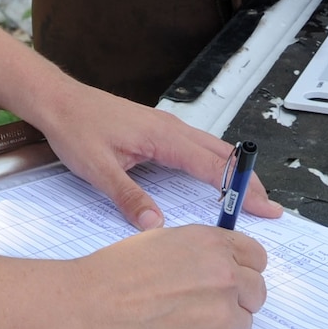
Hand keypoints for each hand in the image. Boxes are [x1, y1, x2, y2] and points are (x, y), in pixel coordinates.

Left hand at [30, 80, 283, 229]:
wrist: (59, 102)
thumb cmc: (76, 130)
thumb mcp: (97, 169)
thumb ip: (128, 197)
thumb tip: (155, 226)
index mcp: (163, 136)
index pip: (213, 165)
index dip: (239, 188)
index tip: (261, 208)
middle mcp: (172, 128)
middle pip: (223, 154)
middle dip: (248, 179)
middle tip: (268, 208)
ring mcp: (167, 127)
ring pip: (213, 147)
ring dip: (235, 170)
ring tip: (250, 195)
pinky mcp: (159, 130)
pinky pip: (198, 146)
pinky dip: (217, 162)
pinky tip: (216, 176)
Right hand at [72, 225, 268, 328]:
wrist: (88, 311)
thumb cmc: (112, 276)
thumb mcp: (161, 242)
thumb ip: (198, 251)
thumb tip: (212, 261)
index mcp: (212, 245)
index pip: (256, 256)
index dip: (245, 269)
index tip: (237, 277)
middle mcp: (224, 276)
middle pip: (256, 291)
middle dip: (238, 299)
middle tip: (209, 306)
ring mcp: (222, 314)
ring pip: (243, 323)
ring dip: (222, 325)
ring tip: (186, 324)